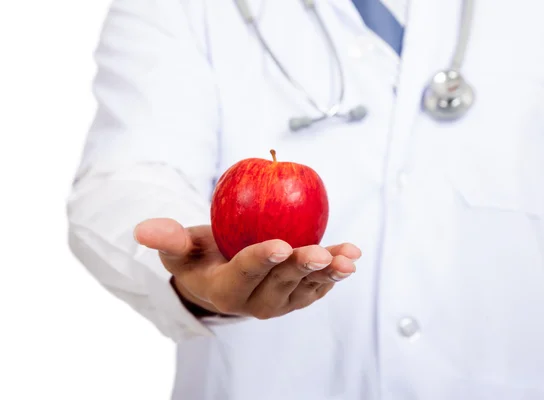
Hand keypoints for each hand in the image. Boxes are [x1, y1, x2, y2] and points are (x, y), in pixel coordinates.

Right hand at [134, 218, 360, 319]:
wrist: (221, 277)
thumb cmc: (199, 259)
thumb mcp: (179, 249)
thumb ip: (167, 239)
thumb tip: (143, 230)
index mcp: (225, 290)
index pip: (244, 273)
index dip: (262, 260)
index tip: (280, 245)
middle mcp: (255, 302)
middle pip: (281, 283)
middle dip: (301, 268)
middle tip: (318, 253)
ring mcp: (281, 302)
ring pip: (306, 287)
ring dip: (328, 273)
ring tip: (347, 258)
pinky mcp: (298, 296)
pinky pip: (318, 285)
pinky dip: (335, 273)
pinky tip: (350, 256)